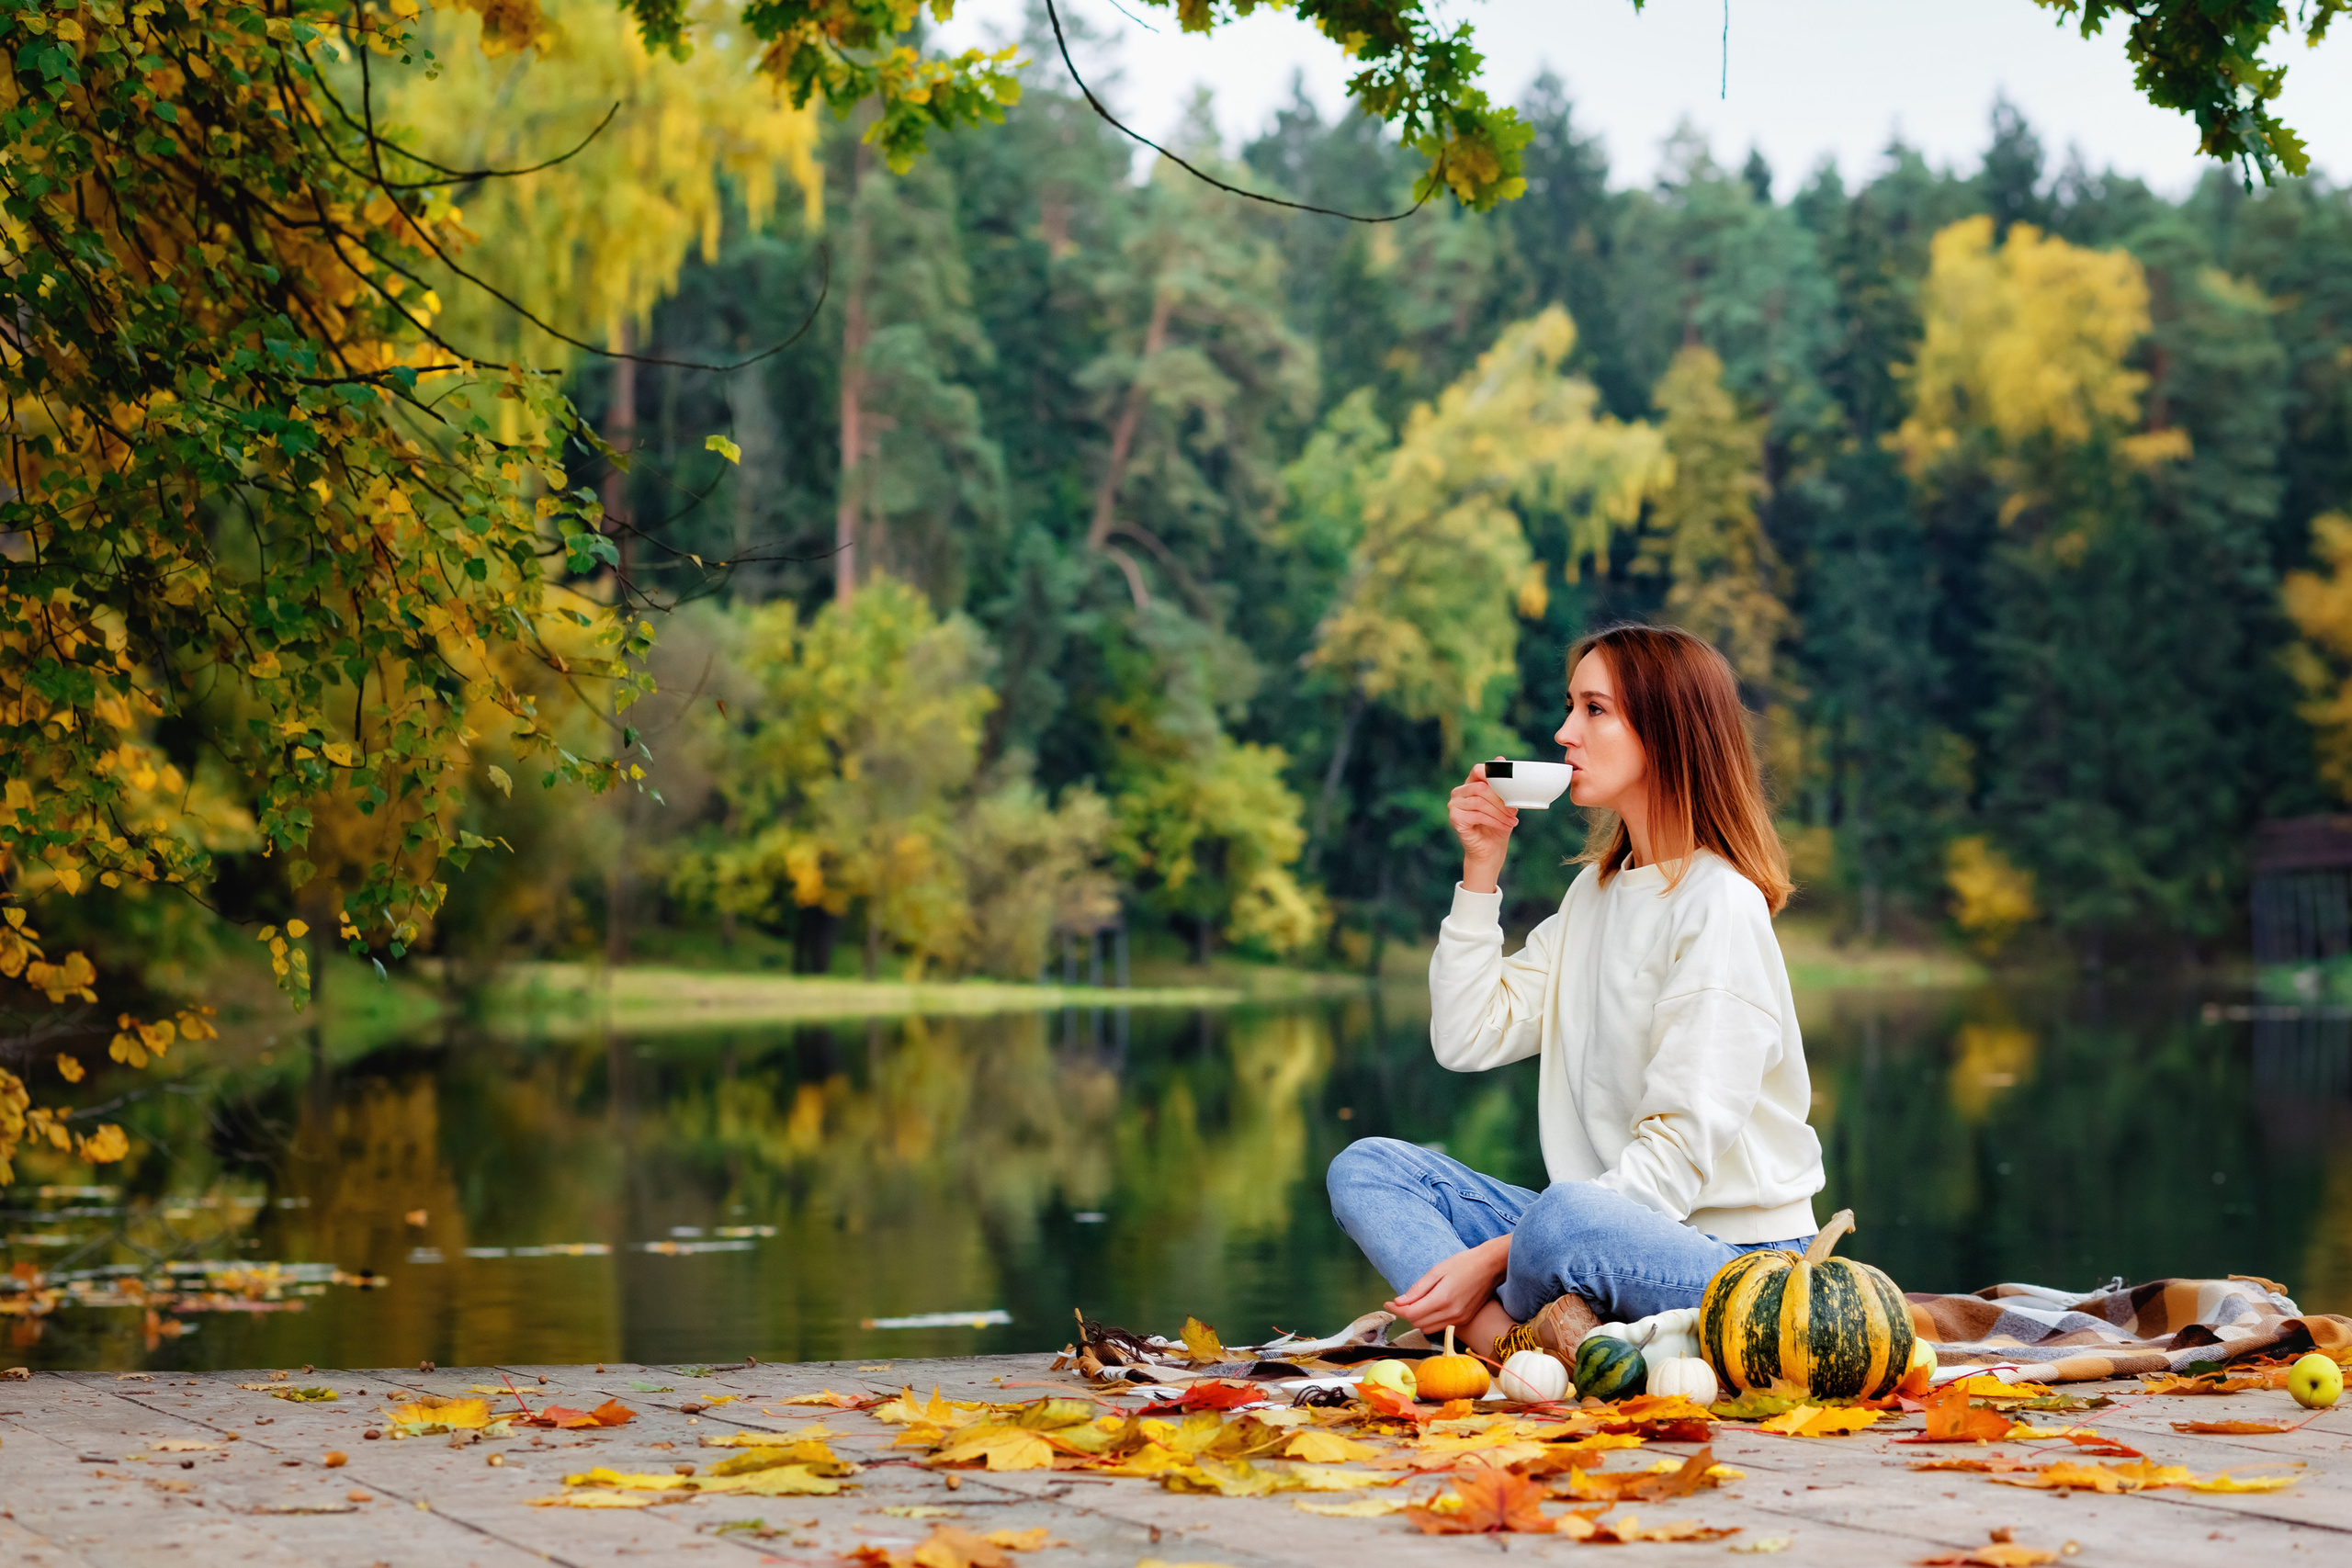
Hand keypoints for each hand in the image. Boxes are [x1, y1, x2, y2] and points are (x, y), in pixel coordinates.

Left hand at [1385, 1236, 1509, 1335]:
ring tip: (1416, 1303)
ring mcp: (1459, 1319)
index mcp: (1442, 1299)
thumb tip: (1399, 1302)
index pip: (1411, 1313)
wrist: (1490, 1267)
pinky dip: (1431, 1320)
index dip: (1396, 1310)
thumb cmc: (1463, 1264)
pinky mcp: (1464, 1320)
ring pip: (1428, 1328)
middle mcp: (1451, 1314)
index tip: (1387, 1303)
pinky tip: (1432, 1306)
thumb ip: (1417, 1289)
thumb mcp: (1437, 1271)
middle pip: (1417, 1323)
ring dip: (1418, 1318)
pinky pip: (1441, 1326)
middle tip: (1401, 1301)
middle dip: (1406, 1313)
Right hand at [1448, 759, 1518, 892]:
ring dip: (1499, 812)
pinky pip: (1477, 814)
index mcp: (1470, 784)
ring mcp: (1454, 805)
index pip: (1478, 770)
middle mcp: (1459, 792)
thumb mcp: (1504, 803)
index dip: (1492, 773)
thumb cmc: (1497, 825)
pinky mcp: (1455, 818)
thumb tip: (1500, 759)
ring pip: (1480, 801)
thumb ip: (1502, 784)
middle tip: (1514, 811)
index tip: (1508, 784)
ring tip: (1511, 821)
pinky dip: (1493, 820)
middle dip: (1501, 799)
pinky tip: (1503, 826)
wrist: (1490, 850)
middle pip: (1481, 787)